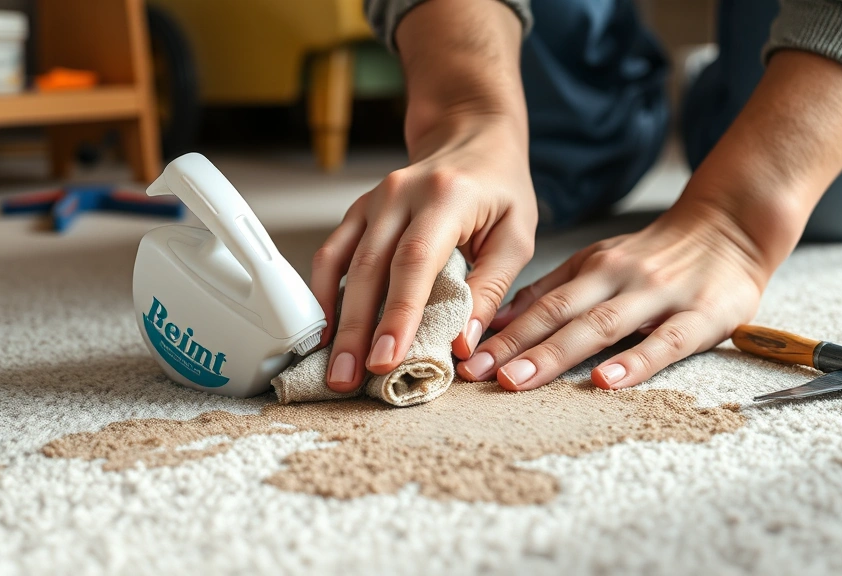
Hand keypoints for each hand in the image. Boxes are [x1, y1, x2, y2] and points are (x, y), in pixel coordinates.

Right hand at [311, 116, 536, 391]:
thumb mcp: (517, 236)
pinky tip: (326, 329)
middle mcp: (401, 193)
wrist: (472, 134)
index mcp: (446, 197)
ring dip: (336, 318)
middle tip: (347, 378)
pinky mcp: (360, 210)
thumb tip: (462, 345)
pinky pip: (332, 253)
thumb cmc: (500, 188)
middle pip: (370, 267)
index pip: (415, 261)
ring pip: (343, 263)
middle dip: (357, 329)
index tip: (387, 358)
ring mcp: (374, 200)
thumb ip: (491, 289)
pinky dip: (324, 292)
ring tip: (335, 366)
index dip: (398, 313)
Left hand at [457, 202, 767, 389]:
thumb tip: (499, 320)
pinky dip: (635, 362)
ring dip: (557, 354)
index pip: (539, 303)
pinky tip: (605, 382)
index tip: (462, 357)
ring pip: (601, 326)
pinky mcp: (701, 315)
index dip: (500, 332)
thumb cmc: (656, 255)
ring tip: (517, 381)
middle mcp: (619, 277)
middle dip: (513, 346)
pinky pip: (665, 341)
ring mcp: (659, 295)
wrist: (731, 227)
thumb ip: (554, 290)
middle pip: (559, 314)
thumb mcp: (600, 261)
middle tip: (474, 374)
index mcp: (593, 267)